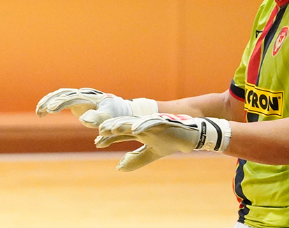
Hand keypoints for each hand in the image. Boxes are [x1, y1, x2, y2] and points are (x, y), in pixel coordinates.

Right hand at [36, 88, 157, 127]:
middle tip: (42, 111)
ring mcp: (79, 96)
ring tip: (39, 112)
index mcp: (91, 98)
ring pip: (61, 94)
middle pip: (64, 94)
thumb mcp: (109, 117)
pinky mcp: (76, 100)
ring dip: (48, 101)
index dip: (61, 103)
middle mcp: (84, 94)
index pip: (73, 98)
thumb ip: (98, 117)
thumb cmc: (114, 113)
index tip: (51, 110)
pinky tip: (42, 112)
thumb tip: (84, 119)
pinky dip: (50, 102)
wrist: (119, 107)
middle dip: (52, 102)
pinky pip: (61, 98)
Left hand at [95, 113, 231, 170]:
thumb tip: (118, 167)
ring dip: (124, 125)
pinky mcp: (164, 122)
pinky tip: (135, 129)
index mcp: (141, 131)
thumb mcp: (153, 153)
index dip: (110, 138)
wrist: (192, 137)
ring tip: (112, 128)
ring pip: (136, 122)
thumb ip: (137, 159)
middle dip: (112, 128)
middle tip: (99, 132)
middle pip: (125, 125)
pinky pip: (152, 123)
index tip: (97, 143)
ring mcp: (154, 122)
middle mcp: (145, 125)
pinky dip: (143, 125)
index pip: (121, 134)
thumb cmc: (172, 142)